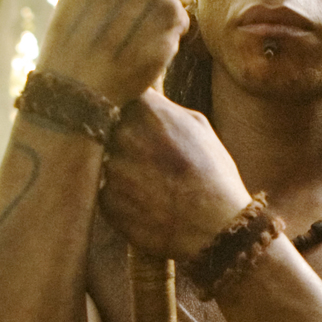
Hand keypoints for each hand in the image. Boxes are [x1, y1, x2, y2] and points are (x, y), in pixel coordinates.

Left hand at [99, 92, 253, 259]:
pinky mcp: (106, 200)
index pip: (118, 93)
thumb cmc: (214, 175)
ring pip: (104, 160)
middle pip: (106, 126)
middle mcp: (123, 134)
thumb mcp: (198, 127)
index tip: (133, 118)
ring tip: (150, 182)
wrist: (217, 228)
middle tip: (146, 156)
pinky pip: (105, 190)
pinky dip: (121, 195)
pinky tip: (146, 202)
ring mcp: (111, 168)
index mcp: (146, 110)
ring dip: (121, 169)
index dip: (124, 107)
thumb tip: (145, 96)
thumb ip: (164, 108)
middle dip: (122, 139)